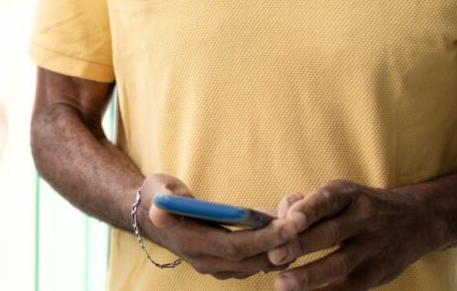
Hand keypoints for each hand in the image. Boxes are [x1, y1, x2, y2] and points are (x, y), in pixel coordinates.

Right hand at [139, 174, 296, 279]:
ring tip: (301, 224)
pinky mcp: (222, 265)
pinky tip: (286, 232)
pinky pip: (253, 262)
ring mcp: (213, 266)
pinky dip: (272, 250)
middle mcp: (203, 261)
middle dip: (280, 245)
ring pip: (256, 265)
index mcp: (189, 242)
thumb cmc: (158, 196)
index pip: (233, 246)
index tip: (287, 226)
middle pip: (250, 260)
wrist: (151, 216)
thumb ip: (163, 199)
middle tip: (304, 225)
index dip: (262, 238)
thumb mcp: (157, 189)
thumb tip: (160, 209)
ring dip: (280, 249)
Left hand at [268, 179, 444, 290]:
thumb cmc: (360, 207)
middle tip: (273, 256)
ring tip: (281, 284)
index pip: (328, 200)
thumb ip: (308, 203)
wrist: (415, 221)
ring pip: (339, 264)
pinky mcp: (376, 273)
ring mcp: (372, 248)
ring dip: (308, 276)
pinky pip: (349, 287)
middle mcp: (363, 219)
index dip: (309, 209)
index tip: (290, 220)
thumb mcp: (341, 194)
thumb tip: (281, 216)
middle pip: (329, 234)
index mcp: (349, 194)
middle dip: (299, 245)